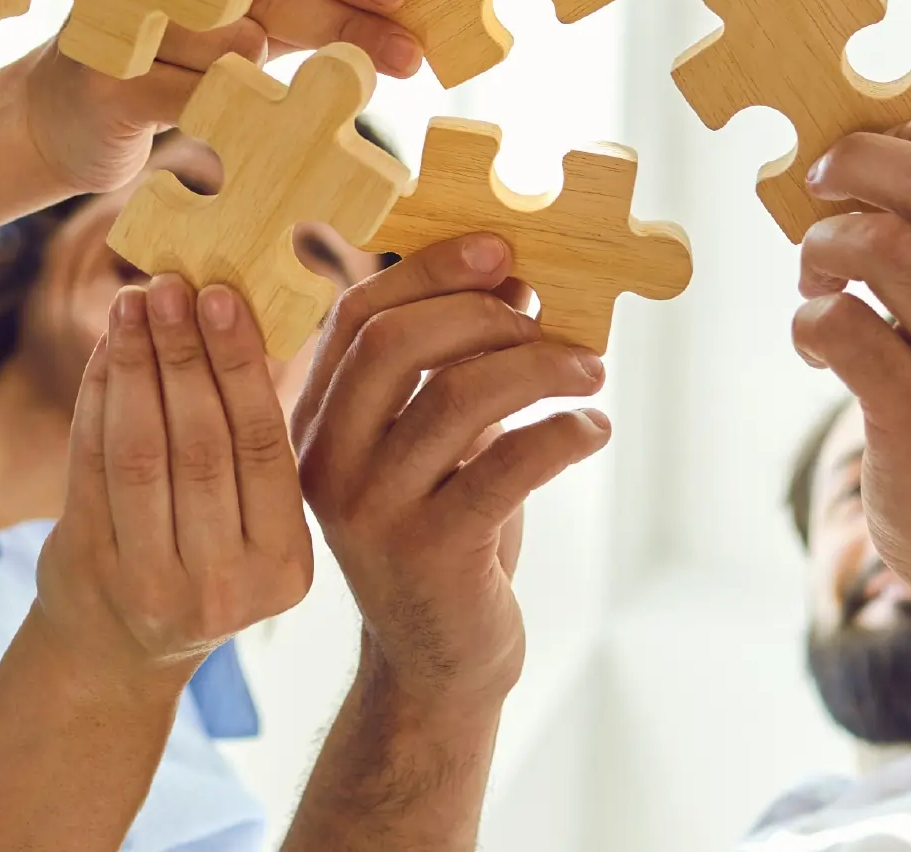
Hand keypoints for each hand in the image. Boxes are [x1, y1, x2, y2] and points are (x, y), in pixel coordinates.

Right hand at [22, 0, 419, 194]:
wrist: (57, 121)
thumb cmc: (170, 66)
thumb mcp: (237, 30)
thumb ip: (301, 13)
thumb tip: (399, 15)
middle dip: (345, 23)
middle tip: (407, 55)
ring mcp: (122, 19)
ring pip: (233, 46)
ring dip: (275, 80)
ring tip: (294, 103)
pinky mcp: (104, 79)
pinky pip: (194, 96)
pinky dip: (233, 115)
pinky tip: (256, 128)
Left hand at [35, 276, 312, 676]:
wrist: (120, 651)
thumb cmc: (206, 559)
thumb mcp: (256, 527)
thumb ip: (256, 441)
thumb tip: (236, 311)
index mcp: (284, 566)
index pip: (264, 445)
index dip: (240, 365)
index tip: (222, 295)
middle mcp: (223, 586)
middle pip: (202, 444)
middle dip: (183, 353)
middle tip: (172, 285)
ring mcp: (151, 586)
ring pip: (142, 451)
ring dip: (135, 365)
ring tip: (133, 301)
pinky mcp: (90, 572)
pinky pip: (91, 464)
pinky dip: (97, 397)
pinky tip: (107, 348)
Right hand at [292, 236, 610, 710]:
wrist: (438, 662)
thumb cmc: (443, 529)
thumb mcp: (429, 440)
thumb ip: (448, 363)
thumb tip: (514, 274)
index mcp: (317, 419)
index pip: (355, 314)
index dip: (428, 269)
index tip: (498, 248)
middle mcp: (330, 461)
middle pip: (392, 343)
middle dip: (478, 310)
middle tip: (543, 313)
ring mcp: (375, 509)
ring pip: (457, 397)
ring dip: (539, 367)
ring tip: (590, 371)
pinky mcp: (432, 553)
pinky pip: (508, 465)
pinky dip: (563, 433)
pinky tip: (592, 431)